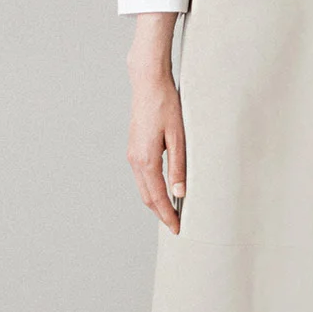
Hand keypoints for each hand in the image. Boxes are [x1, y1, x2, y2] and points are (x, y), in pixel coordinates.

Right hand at [127, 17, 185, 232]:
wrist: (148, 83)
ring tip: (172, 212)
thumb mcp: (178, 137)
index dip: (168, 215)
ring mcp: (132, 155)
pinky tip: (163, 191)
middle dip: (161, 213)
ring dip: (155, 202)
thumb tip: (180, 193)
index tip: (178, 228)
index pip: (157, 197)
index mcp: (146, 160)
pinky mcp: (134, 149)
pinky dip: (151, 189)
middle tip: (176, 226)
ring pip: (143, 188)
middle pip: (147, 197)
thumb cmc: (165, 105)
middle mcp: (135, 160)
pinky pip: (142, 177)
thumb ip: (179, 167)